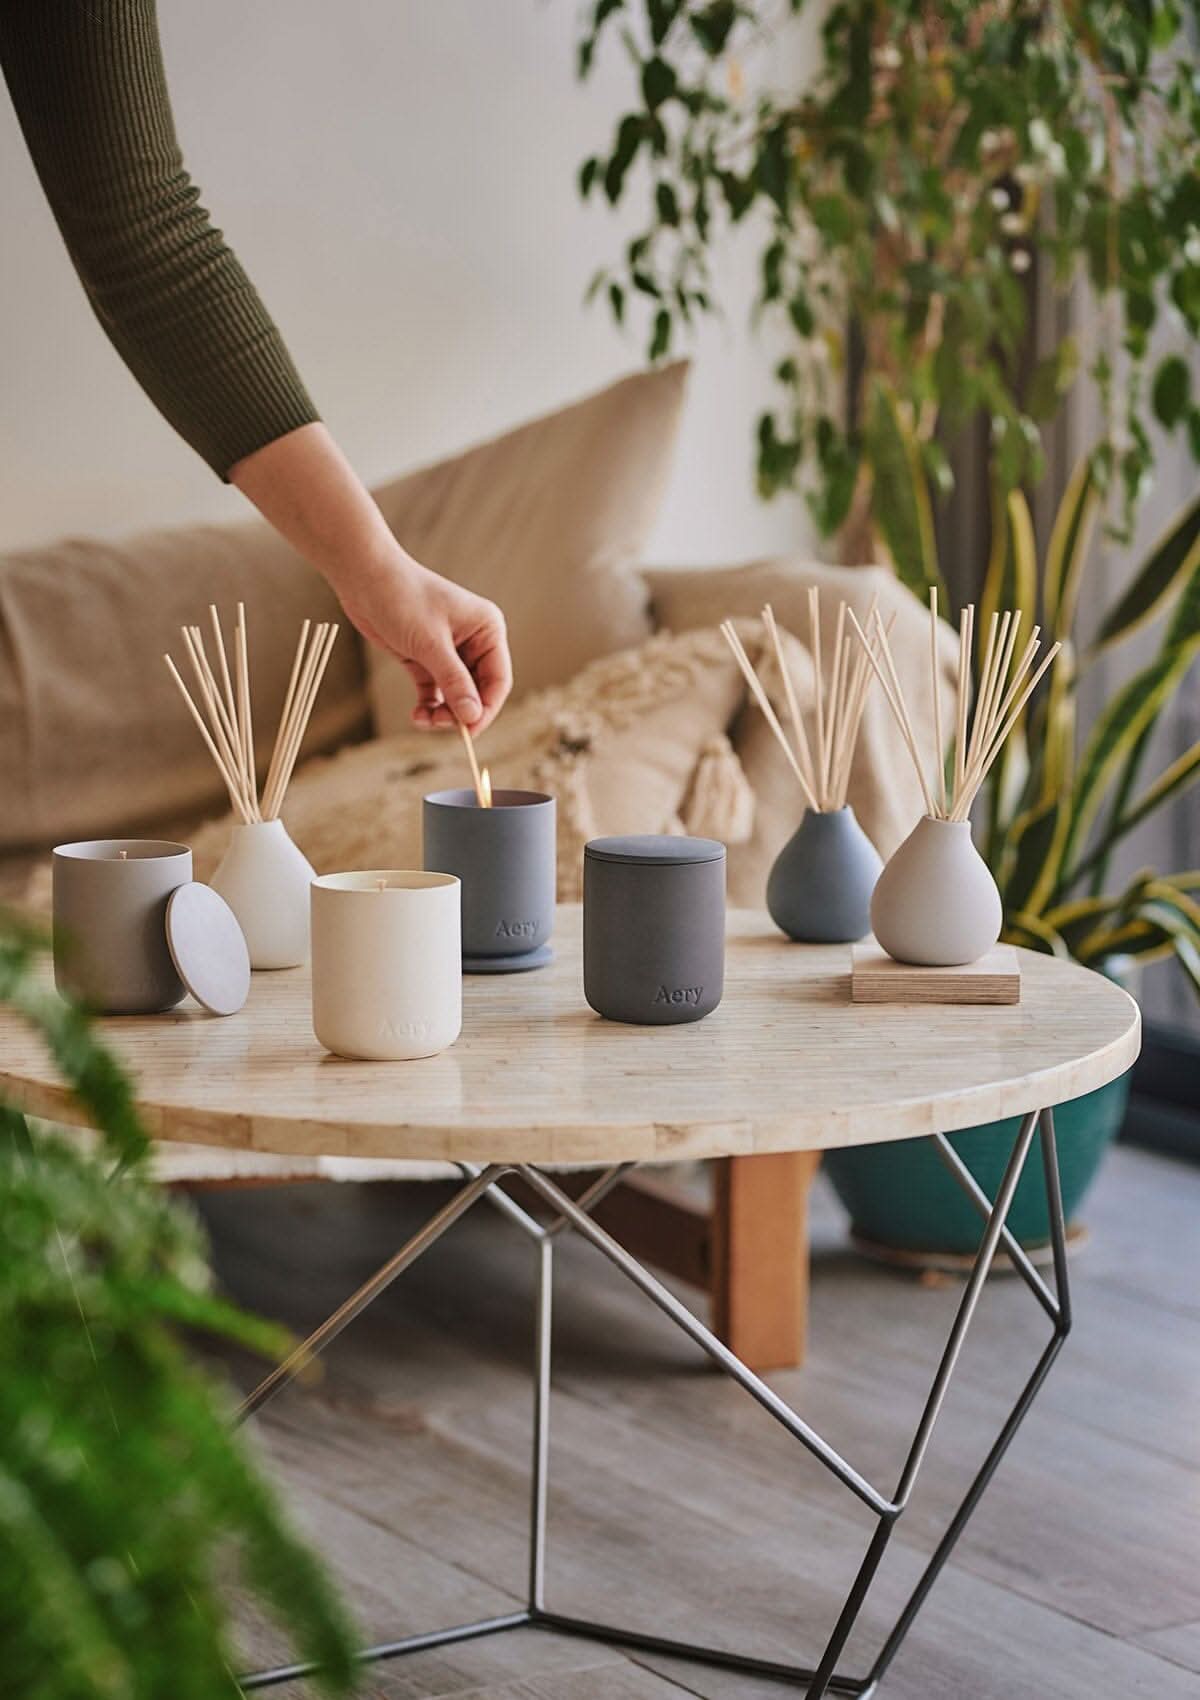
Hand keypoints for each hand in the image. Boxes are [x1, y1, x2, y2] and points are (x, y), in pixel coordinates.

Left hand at [227, 426, 512, 731]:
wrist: (364, 577)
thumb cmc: (402, 599)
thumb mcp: (430, 645)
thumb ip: (454, 682)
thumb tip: (474, 716)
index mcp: (487, 630)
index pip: (498, 680)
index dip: (487, 708)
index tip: (469, 731)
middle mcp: (474, 641)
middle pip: (478, 691)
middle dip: (461, 712)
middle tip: (438, 725)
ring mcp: (450, 651)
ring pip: (456, 695)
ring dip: (443, 713)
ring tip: (423, 721)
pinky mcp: (425, 658)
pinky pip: (435, 691)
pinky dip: (429, 706)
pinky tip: (417, 715)